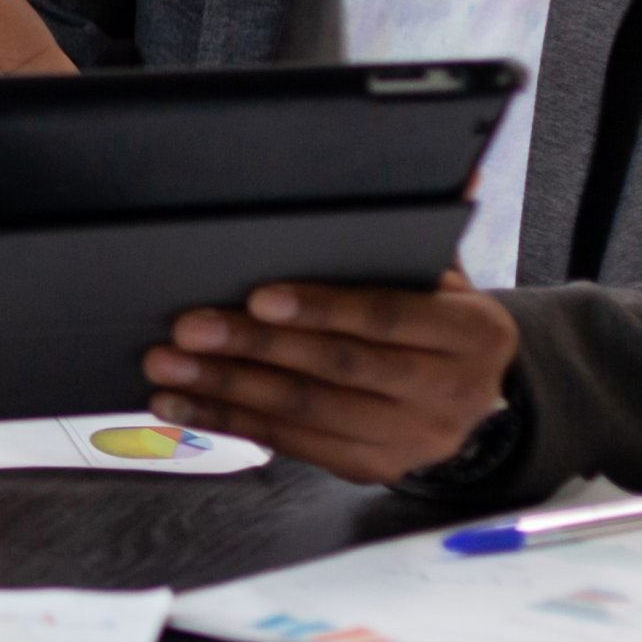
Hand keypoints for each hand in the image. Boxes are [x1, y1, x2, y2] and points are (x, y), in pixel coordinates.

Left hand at [143, 270, 518, 484]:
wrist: (472, 389)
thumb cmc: (433, 308)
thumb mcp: (438, 272)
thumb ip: (412, 234)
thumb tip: (436, 172)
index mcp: (472, 334)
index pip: (386, 317)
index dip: (320, 308)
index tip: (257, 298)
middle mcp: (451, 394)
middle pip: (338, 368)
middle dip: (255, 348)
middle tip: (188, 329)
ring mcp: (414, 440)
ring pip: (307, 413)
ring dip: (228, 390)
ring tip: (168, 367)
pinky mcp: (374, 468)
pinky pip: (294, 445)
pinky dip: (231, 422)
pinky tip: (184, 403)